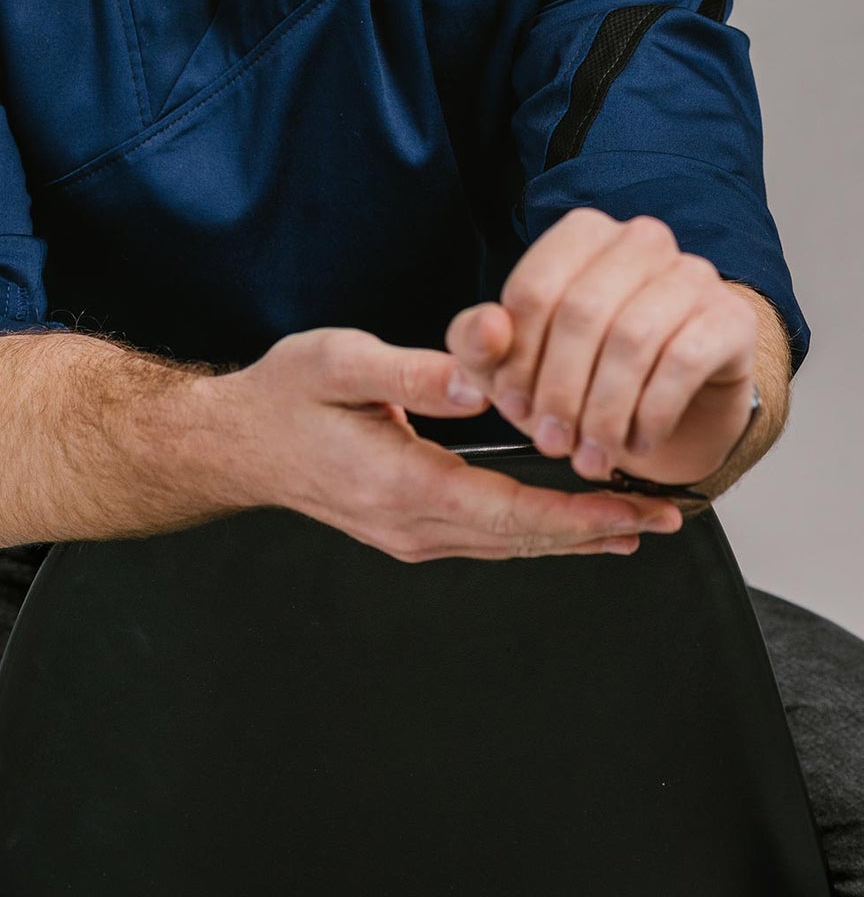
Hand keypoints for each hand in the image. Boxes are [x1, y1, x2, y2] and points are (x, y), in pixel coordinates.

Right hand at [222, 324, 681, 561]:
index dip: (582, 516)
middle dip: (599, 530)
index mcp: (400, 484)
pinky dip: (538, 533)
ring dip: (574, 537)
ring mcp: (409, 536)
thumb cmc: (284, 394)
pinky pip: (488, 539)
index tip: (641, 509)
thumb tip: (481, 382)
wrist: (236, 442)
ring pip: (509, 546)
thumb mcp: (339, 360)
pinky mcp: (407, 530)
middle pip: (523, 542)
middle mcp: (411, 525)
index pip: (511, 514)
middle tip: (669, 517)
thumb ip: (412, 372)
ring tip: (638, 525)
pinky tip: (568, 527)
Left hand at [443, 209, 758, 487]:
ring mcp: (692, 274)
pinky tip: (637, 442)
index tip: (513, 407)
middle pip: (582, 313)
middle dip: (561, 391)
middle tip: (552, 443)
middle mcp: (640, 241)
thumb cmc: (587, 372)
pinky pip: (683, 364)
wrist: (673, 404)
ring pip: (632, 340)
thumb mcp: (517, 362)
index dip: (518, 357)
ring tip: (590, 455)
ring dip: (604, 412)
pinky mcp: (731, 317)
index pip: (535, 289)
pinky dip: (651, 414)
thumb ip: (481, 342)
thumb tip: (488, 328)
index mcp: (582, 235)